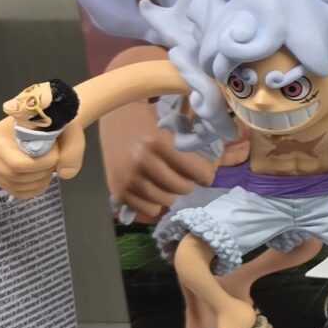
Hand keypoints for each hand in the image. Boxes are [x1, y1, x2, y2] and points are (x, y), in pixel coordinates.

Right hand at [0, 116, 82, 197]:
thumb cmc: (54, 123)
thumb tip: (65, 174)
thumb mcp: (68, 129)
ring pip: (18, 187)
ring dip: (41, 179)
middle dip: (42, 171)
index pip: (18, 164)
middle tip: (53, 157)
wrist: (49, 125)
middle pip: (17, 177)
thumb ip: (72, 150)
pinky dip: (36, 188)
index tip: (56, 150)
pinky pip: (19, 193)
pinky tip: (44, 175)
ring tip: (48, 163)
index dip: (44, 163)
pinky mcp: (2, 179)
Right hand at [99, 122, 217, 223]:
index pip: (198, 172)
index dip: (205, 173)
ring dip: (171, 193)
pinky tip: (151, 189)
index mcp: (159, 143)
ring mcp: (129, 178)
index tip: (204, 173)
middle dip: (187, 182)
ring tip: (166, 181)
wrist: (112, 117)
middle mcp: (143, 161)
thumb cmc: (147, 119)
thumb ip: (191, 144)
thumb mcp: (171, 125)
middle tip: (182, 175)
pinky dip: (154, 202)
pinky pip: (149, 209)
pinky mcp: (118, 191)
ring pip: (167, 201)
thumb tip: (216, 165)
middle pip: (183, 188)